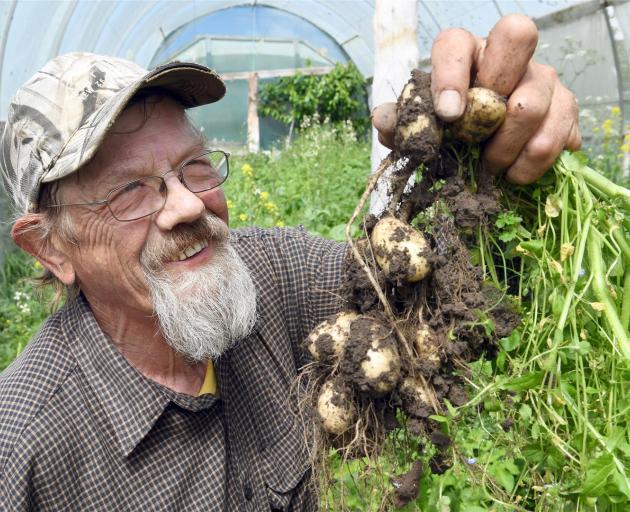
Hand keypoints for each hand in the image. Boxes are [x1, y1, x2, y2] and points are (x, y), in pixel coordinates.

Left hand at [372, 14, 580, 184]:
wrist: (486, 152)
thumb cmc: (451, 131)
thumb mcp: (422, 128)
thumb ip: (403, 121)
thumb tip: (382, 119)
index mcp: (466, 53)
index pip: (456, 42)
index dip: (451, 75)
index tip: (448, 115)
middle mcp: (509, 58)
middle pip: (517, 35)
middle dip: (492, 92)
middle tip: (476, 138)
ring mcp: (543, 80)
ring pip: (534, 102)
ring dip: (507, 147)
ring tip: (491, 169)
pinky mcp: (565, 111)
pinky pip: (559, 135)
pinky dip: (533, 164)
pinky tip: (515, 174)